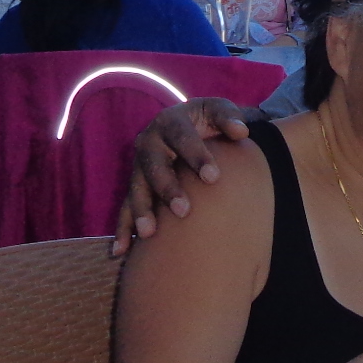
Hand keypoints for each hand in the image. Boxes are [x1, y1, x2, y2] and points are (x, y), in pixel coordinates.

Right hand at [111, 98, 254, 256]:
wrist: (190, 126)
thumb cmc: (208, 122)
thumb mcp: (219, 111)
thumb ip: (229, 118)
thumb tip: (241, 130)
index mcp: (171, 121)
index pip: (183, 137)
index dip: (197, 156)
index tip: (214, 177)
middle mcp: (149, 143)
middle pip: (154, 166)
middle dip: (167, 188)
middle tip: (183, 211)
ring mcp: (139, 166)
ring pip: (137, 189)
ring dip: (141, 211)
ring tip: (149, 233)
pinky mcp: (136, 186)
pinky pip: (125, 208)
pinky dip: (123, 228)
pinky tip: (121, 250)